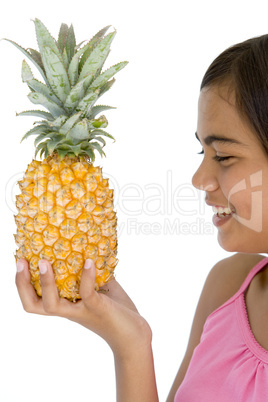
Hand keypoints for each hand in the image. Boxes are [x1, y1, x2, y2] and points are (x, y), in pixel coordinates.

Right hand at [15, 259, 151, 357]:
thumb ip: (93, 273)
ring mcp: (82, 310)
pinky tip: (89, 261)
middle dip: (23, 285)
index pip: (35, 300)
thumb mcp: (102, 288)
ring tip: (44, 262)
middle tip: (22, 262)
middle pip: (34, 305)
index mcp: (66, 305)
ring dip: (46, 283)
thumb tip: (91, 248)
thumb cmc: (117, 310)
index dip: (22, 284)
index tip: (20, 261)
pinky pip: (87, 293)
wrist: (135, 334)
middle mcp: (69, 310)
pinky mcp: (98, 308)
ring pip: (53, 304)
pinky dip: (87, 276)